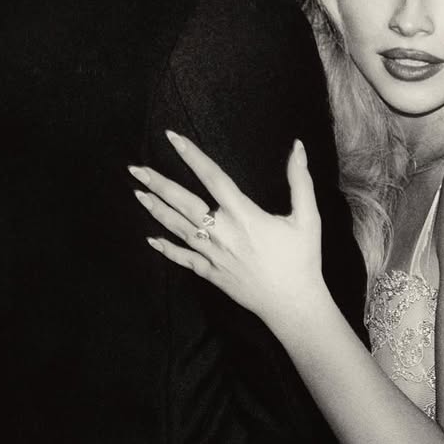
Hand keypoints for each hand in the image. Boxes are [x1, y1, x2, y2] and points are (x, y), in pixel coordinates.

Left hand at [130, 133, 324, 327]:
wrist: (293, 304)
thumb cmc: (302, 259)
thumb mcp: (308, 217)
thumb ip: (300, 180)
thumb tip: (298, 147)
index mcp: (244, 215)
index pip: (213, 178)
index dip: (192, 156)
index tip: (174, 138)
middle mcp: (223, 233)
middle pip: (184, 203)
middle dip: (159, 184)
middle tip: (136, 169)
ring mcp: (214, 255)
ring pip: (178, 228)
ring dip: (157, 210)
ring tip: (138, 193)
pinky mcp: (211, 273)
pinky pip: (184, 258)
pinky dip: (166, 249)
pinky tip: (151, 240)